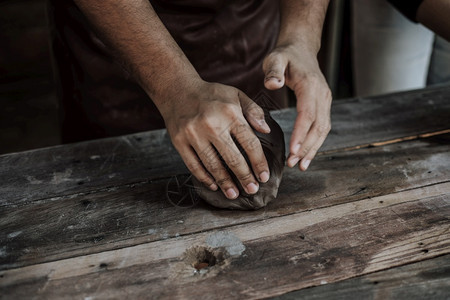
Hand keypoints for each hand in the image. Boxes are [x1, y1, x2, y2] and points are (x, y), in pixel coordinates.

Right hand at [163, 80, 270, 199]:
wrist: (177, 90)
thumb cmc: (211, 94)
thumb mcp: (236, 95)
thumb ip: (254, 111)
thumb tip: (266, 130)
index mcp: (230, 113)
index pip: (250, 143)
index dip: (259, 163)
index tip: (264, 177)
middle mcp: (212, 125)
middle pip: (233, 158)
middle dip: (244, 177)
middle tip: (252, 190)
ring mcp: (194, 134)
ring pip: (213, 165)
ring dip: (225, 182)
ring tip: (234, 194)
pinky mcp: (179, 142)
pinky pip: (194, 165)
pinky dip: (204, 178)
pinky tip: (214, 185)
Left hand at [263, 44, 331, 170]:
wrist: (301, 49)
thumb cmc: (285, 56)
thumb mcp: (275, 59)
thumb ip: (273, 71)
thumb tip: (272, 84)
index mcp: (310, 86)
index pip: (307, 114)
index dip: (300, 134)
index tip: (292, 151)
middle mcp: (322, 95)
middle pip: (318, 126)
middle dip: (307, 147)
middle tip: (293, 164)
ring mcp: (325, 101)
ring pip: (323, 130)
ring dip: (313, 149)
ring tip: (300, 166)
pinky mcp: (323, 105)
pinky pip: (322, 127)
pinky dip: (315, 143)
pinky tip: (306, 155)